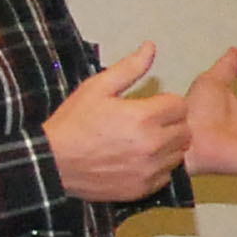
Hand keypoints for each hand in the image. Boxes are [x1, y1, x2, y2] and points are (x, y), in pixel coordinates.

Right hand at [45, 43, 191, 200]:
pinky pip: (166, 175)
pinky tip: (138, 160)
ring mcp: (149, 169)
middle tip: (148, 123)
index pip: (180, 106)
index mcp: (144, 117)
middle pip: (184, 130)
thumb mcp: (97, 87)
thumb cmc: (73, 122)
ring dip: (167, 146)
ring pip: (178, 154)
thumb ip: (130, 68)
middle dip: (171, 124)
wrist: (52, 163)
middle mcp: (152, 145)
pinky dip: (158, 168)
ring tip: (143, 141)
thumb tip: (151, 47)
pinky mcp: (142, 189)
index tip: (150, 106)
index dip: (166, 103)